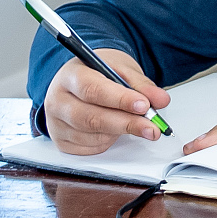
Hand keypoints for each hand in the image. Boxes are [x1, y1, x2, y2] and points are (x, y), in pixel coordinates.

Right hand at [43, 51, 170, 156]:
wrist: (81, 79)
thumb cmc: (100, 73)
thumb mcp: (122, 70)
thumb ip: (142, 85)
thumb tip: (161, 100)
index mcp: (70, 76)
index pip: (93, 90)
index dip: (120, 100)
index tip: (143, 105)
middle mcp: (57, 100)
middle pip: (90, 118)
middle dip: (126, 124)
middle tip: (152, 127)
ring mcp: (56, 123)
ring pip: (91, 136)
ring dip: (119, 132)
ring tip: (134, 122)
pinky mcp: (61, 141)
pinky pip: (90, 148)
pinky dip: (109, 141)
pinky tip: (114, 130)